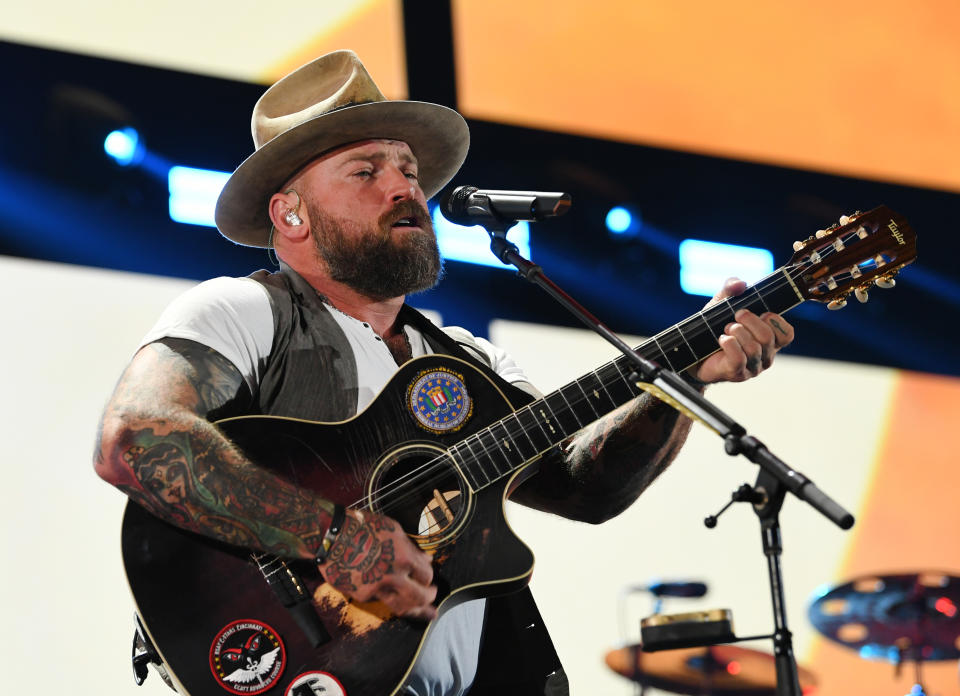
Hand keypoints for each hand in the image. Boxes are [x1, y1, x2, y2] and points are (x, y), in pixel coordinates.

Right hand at [318, 509, 437, 619]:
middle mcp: (392, 577)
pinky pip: (382, 601)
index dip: (428, 577)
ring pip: (402, 608)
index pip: (426, 576)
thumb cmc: (362, 527)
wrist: (332, 536)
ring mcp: (376, 589)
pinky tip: (395, 599)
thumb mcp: (393, 530)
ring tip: (427, 614)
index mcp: (403, 558)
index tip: (428, 576)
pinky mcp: (362, 595)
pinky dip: (391, 600)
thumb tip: (427, 559)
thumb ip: (411, 548)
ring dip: (417, 612)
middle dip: (429, 598)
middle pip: (420, 597)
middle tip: (432, 595)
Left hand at [691, 277, 794, 383]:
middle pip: (767, 337)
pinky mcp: (737, 373)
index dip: (776, 321)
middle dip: (749, 321)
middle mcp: (765, 355)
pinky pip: (739, 358)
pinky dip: (729, 344)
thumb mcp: (722, 303)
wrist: (693, 351)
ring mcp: (752, 367)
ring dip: (736, 332)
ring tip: (726, 330)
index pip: (787, 334)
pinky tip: (722, 339)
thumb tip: (740, 284)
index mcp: (770, 339)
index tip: (761, 312)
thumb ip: (731, 288)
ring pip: (753, 348)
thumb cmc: (713, 328)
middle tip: (736, 316)